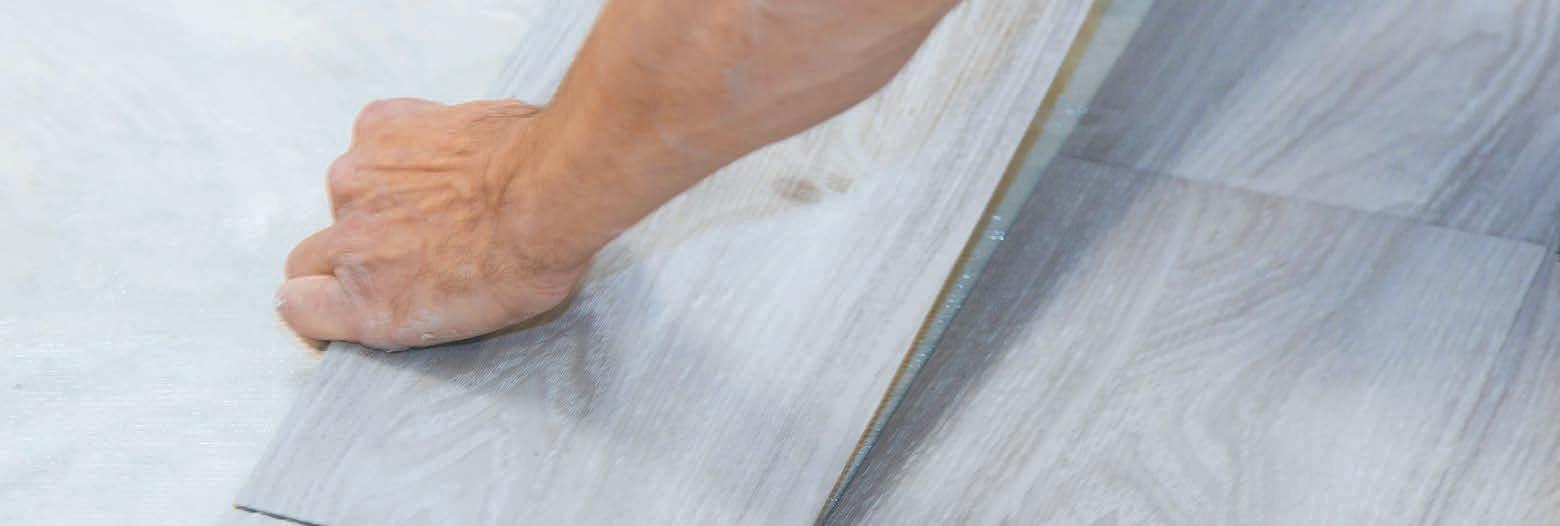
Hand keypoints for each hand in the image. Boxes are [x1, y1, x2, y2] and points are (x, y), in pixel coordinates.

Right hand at [277, 98, 588, 350]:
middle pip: (311, 254)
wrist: (552, 189)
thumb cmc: (532, 259)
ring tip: (444, 193)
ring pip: (348, 192)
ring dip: (383, 196)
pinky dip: (403, 148)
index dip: (322, 302)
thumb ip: (409, 308)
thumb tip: (399, 290)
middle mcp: (346, 245)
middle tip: (408, 244)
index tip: (343, 297)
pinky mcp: (377, 127)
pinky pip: (375, 139)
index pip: (297, 307)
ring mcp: (354, 181)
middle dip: (351, 253)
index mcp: (367, 307)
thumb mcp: (470, 322)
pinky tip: (446, 155)